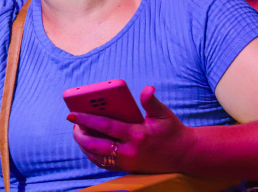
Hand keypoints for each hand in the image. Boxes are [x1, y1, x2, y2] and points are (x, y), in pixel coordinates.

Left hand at [69, 86, 191, 173]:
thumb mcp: (163, 113)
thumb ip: (151, 101)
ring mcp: (128, 163)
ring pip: (98, 157)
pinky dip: (93, 155)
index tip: (72, 114)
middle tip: (74, 125)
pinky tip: (89, 145)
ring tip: (79, 132)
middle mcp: (130, 152)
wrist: (185, 155)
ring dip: (85, 146)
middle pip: (97, 145)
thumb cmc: (172, 131)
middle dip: (81, 135)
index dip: (87, 120)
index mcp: (137, 135)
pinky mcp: (128, 169)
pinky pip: (104, 164)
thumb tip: (147, 89)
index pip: (106, 126)